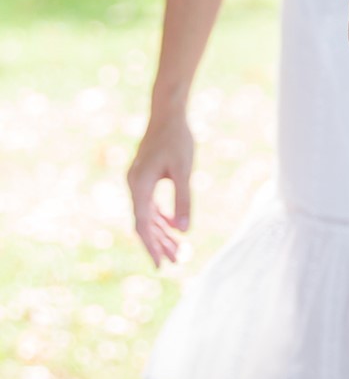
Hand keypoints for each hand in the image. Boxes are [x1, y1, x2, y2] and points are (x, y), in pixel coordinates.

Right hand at [127, 110, 194, 266]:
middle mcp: (134, 185)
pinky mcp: (145, 176)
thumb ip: (183, 200)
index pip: (142, 225)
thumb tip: (184, 231)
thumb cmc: (177, 139)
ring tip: (177, 251)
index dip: (152, 246)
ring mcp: (138, 181)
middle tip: (175, 263)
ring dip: (161, 233)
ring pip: (148, 215)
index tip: (161, 265)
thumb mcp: (184, 171)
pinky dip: (162, 217)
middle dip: (159, 244)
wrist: (167, 113)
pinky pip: (151, 204)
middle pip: (144, 223)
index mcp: (139, 186)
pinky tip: (173, 228)